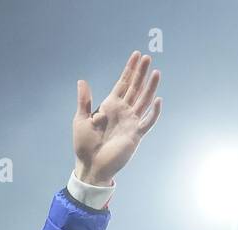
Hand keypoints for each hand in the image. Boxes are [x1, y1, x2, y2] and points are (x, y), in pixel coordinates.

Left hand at [73, 50, 162, 185]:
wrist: (91, 166)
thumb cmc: (84, 145)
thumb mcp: (81, 120)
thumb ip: (84, 101)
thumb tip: (82, 81)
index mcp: (110, 106)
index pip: (123, 83)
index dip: (130, 69)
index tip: (136, 55)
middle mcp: (122, 111)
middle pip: (135, 88)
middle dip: (141, 73)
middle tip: (148, 57)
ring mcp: (130, 122)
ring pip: (143, 101)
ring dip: (150, 87)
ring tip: (156, 72)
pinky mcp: (135, 135)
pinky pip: (147, 122)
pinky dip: (153, 112)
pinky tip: (157, 100)